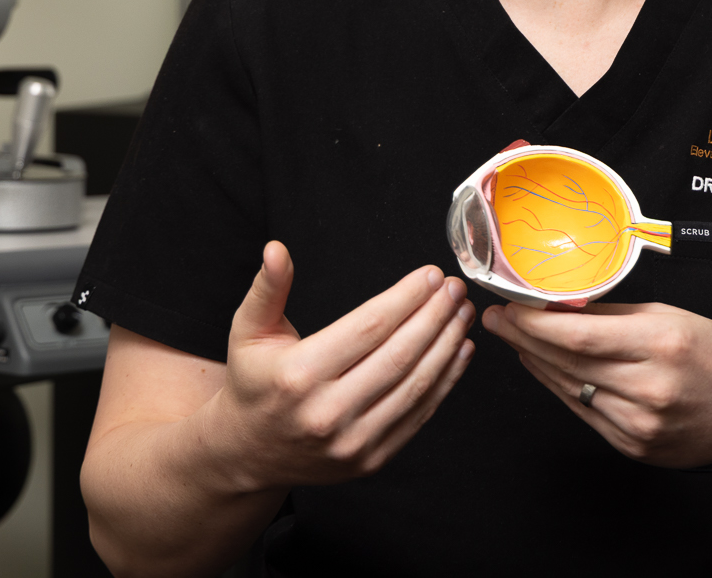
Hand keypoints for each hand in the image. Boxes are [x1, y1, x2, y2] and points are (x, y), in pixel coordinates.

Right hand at [204, 242, 474, 492]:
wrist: (248, 452)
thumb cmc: (253, 383)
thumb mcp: (248, 331)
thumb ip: (267, 289)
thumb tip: (276, 250)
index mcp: (298, 375)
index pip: (368, 328)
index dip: (406, 298)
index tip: (430, 275)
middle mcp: (326, 413)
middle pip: (399, 355)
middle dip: (435, 316)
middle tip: (456, 289)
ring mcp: (351, 442)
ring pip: (415, 386)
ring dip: (447, 345)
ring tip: (463, 314)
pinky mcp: (370, 461)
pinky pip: (418, 416)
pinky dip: (445, 381)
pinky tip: (459, 352)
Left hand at [481, 300, 711, 468]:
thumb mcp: (671, 316)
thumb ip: (614, 314)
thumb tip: (557, 304)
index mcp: (662, 344)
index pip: (577, 334)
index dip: (532, 322)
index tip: (506, 306)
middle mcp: (651, 388)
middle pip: (567, 363)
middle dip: (523, 339)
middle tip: (497, 318)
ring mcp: (642, 425)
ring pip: (570, 390)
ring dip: (537, 364)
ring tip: (518, 341)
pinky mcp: (636, 448)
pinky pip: (586, 414)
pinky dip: (563, 390)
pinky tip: (550, 370)